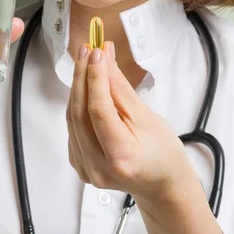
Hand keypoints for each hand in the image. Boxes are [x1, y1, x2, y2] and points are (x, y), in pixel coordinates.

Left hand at [66, 42, 195, 199]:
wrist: (160, 183)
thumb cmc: (162, 152)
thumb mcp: (147, 117)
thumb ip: (120, 89)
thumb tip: (104, 59)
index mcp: (121, 158)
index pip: (98, 111)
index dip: (95, 78)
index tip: (96, 52)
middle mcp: (98, 168)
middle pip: (80, 114)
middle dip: (82, 77)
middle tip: (87, 50)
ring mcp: (86, 170)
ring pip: (72, 120)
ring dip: (78, 88)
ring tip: (86, 61)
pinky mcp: (79, 165)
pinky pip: (73, 129)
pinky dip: (78, 105)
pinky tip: (85, 86)